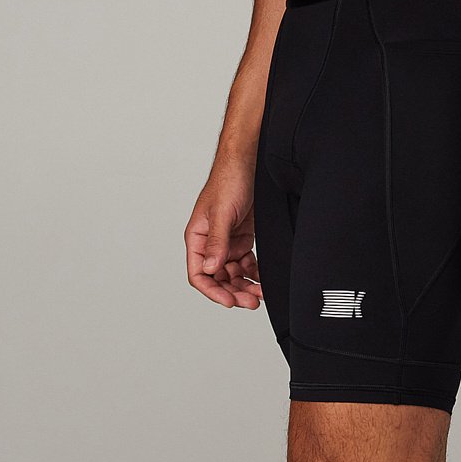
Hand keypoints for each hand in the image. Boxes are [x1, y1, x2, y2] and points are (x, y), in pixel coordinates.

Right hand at [185, 154, 262, 309]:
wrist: (249, 161)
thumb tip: (210, 268)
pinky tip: (263, 278)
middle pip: (218, 278)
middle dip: (234, 291)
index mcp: (197, 237)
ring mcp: (228, 241)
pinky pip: (247, 262)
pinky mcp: (243, 237)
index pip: (199, 274)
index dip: (213, 291)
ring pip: (234, 273)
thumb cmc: (229, 179)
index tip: (230, 301)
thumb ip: (216, 242)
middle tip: (251, 301)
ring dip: (246, 284)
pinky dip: (254, 272)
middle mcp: (210, 242)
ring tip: (260, 293)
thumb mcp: (222, 212)